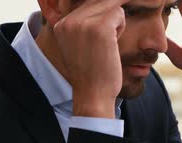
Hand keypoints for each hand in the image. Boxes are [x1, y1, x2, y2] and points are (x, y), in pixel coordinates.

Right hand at [53, 0, 128, 117]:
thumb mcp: (81, 44)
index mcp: (61, 23)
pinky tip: (112, 45)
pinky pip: (119, 13)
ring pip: (110, 5)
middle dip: (108, 19)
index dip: (99, 18)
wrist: (93, 94)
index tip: (99, 40)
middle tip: (105, 43)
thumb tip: (107, 4)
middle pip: (98, 1)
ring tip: (106, 44)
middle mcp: (69, 20)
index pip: (86, 3)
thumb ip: (85, 24)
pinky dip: (121, 28)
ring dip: (115, 23)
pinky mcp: (100, 27)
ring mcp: (83, 23)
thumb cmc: (92, 73)